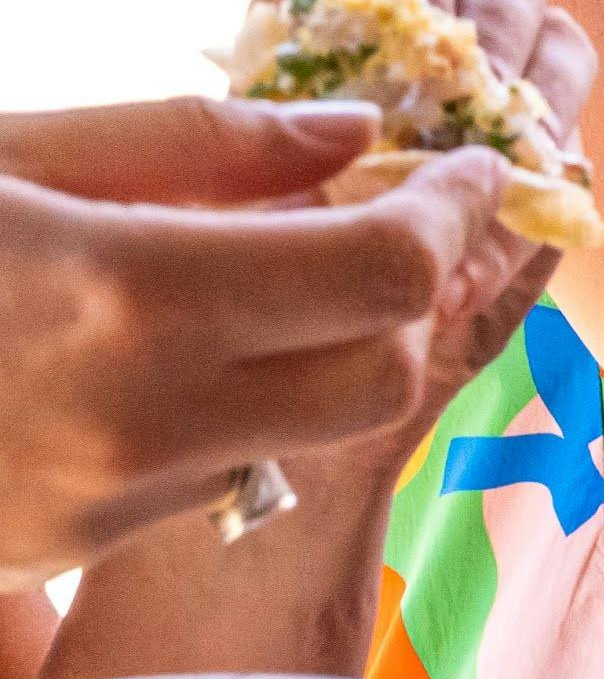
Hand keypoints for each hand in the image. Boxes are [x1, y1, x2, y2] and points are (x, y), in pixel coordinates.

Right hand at [0, 0, 596, 588]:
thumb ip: (187, 144)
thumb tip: (349, 132)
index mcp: (120, 299)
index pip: (385, 273)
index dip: (452, 211)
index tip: (468, 161)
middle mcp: (132, 423)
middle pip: (383, 373)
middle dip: (413, 294)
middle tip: (402, 212)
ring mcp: (97, 504)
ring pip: (304, 436)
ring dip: (324, 353)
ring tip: (272, 265)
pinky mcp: (60, 547)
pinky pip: (205, 474)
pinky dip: (228, 405)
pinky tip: (156, 342)